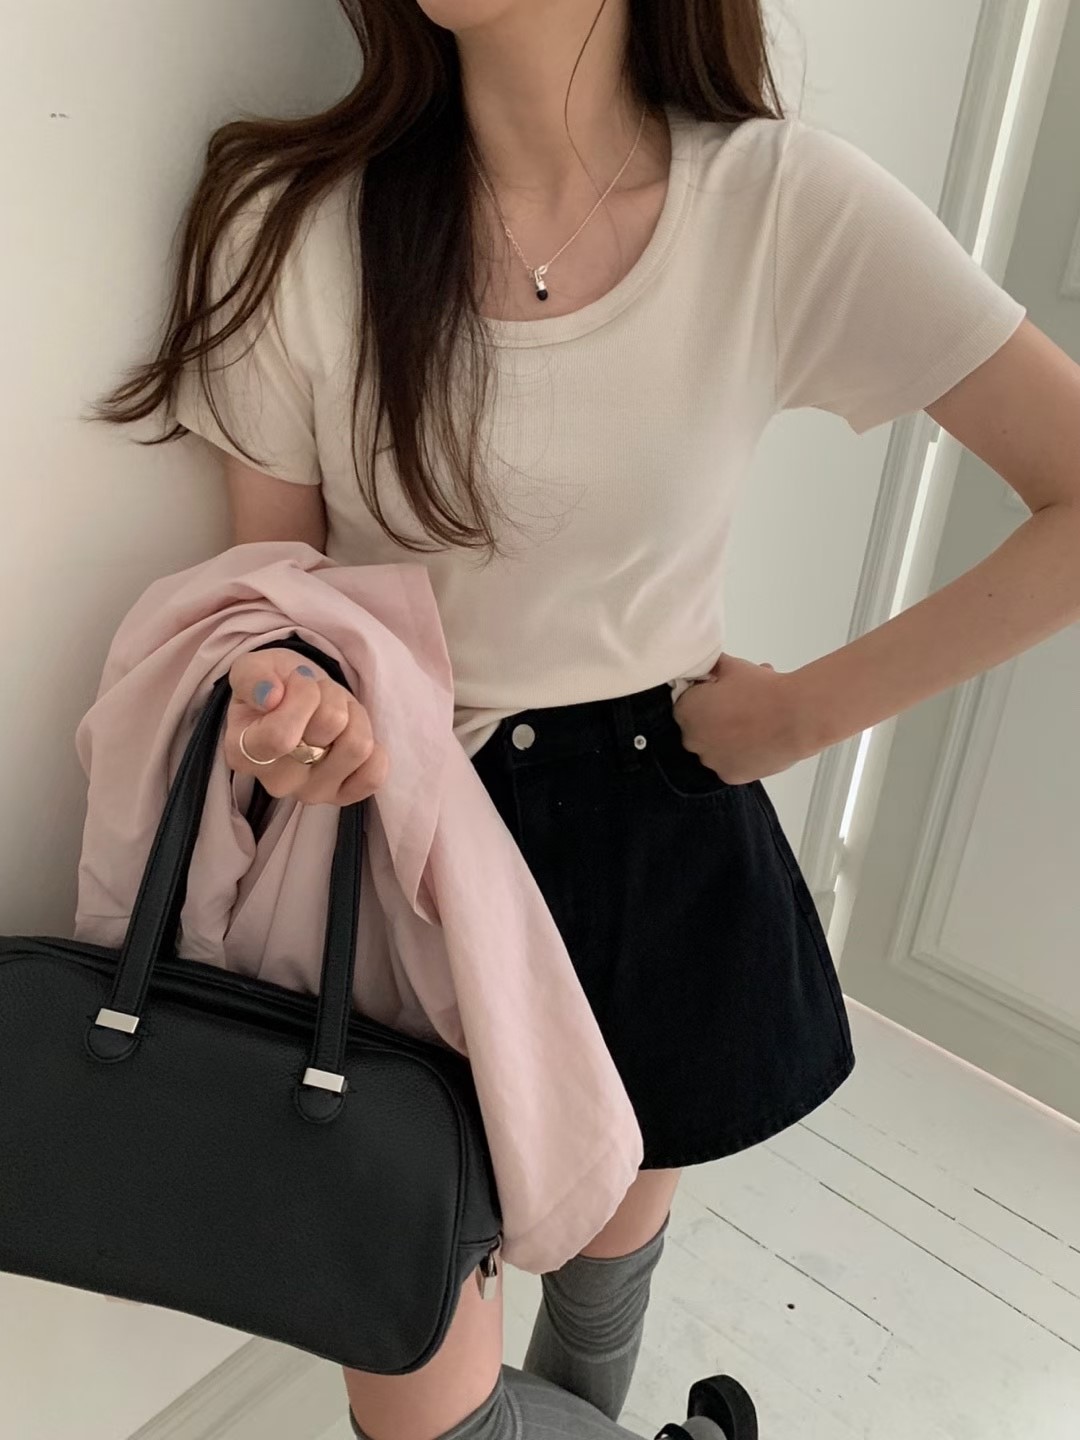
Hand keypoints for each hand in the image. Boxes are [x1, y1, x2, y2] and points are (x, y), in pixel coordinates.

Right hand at [224, 649, 389, 805]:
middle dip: (329, 697)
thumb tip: (271, 697)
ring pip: (357, 746)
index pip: (280, 736)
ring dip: (352, 715)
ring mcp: (310, 793)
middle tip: (317, 695)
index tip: (298, 679)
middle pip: (329, 729)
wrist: (295, 701)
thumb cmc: (273, 685)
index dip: (302, 696)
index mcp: (243, 753)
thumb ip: (253, 678)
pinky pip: (373, 776)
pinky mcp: (341, 796)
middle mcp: (275, 782)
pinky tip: (351, 736)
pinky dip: (373, 749)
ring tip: (336, 711)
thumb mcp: (252, 668)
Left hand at [672, 653, 812, 784]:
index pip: (686, 704)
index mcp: (686, 711)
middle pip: (699, 727)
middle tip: (741, 704)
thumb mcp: (732, 665)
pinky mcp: (731, 775)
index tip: (723, 693)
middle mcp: (692, 739)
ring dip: (728, 736)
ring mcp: (711, 760)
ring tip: (754, 721)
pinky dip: (741, 754)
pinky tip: (757, 739)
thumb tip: (709, 664)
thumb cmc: (763, 691)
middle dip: (716, 716)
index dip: (706, 696)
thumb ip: (713, 664)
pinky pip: (731, 763)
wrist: (795, 716)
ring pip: (715, 747)